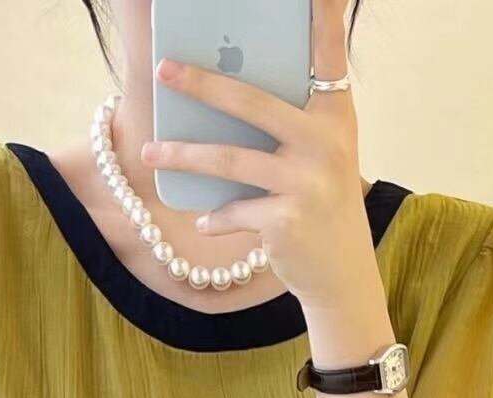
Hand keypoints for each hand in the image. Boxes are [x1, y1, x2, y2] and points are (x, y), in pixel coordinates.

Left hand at [139, 0, 377, 310]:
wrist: (342, 275)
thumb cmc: (321, 205)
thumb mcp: (318, 155)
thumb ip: (285, 122)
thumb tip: (218, 94)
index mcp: (335, 115)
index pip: (328, 52)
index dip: (324, 12)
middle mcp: (326, 143)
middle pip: (250, 102)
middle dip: (201, 84)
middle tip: (163, 69)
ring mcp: (306, 183)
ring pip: (228, 160)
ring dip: (183, 156)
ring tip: (149, 151)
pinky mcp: (286, 221)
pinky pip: (233, 210)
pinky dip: (214, 217)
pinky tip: (204, 220)